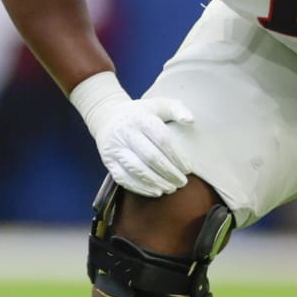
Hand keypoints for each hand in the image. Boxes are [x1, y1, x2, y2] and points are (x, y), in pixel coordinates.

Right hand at [70, 72, 194, 198]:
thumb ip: (177, 108)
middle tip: (182, 182)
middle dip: (169, 173)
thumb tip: (190, 120)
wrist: (107, 117)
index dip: (177, 157)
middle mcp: (126, 132)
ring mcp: (115, 148)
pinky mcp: (108, 161)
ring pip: (137, 169)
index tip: (188, 169)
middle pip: (150, 157)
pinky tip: (155, 191)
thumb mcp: (158, 104)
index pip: (162, 140)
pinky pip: (123, 178)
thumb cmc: (140, 113)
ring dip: (156, 182)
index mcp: (141, 118)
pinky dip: (140, 188)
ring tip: (171, 188)